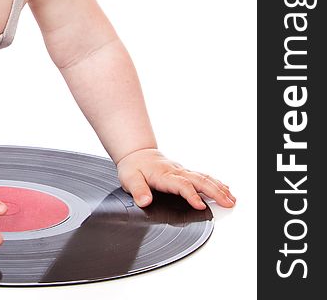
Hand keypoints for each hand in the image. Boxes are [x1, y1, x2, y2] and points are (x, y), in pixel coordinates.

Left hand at [116, 148, 235, 209]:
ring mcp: (182, 172)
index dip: (191, 195)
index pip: (181, 185)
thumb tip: (144, 201)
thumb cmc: (134, 167)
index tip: (200, 205)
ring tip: (231, 199)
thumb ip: (138, 190)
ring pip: (203, 178)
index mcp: (163, 175)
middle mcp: (176, 172)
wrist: (137, 154)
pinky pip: (202, 177)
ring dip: (218, 188)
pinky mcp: (185, 172)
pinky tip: (224, 189)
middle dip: (215, 192)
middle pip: (199, 180)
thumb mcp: (129, 179)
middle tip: (227, 203)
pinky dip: (215, 183)